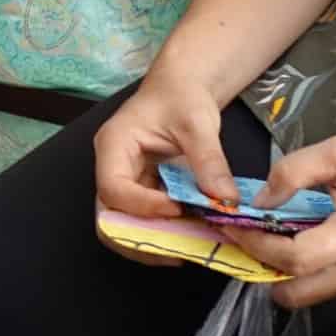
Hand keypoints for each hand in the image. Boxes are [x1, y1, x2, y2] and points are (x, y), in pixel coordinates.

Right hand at [94, 73, 238, 267]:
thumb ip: (209, 162)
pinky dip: (168, 231)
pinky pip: (148, 219)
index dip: (142, 206)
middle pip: (110, 216)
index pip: (114, 188)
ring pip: (127, 224)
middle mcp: (113, 168)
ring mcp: (127, 182)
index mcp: (114, 146)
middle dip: (142, 236)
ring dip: (156, 239)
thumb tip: (225, 201)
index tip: (177, 209)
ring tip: (189, 244)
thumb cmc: (182, 96)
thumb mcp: (198, 124)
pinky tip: (193, 234)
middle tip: (178, 246)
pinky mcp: (144, 191)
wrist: (184, 88)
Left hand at [233, 134, 335, 308]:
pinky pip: (330, 287)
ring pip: (312, 296)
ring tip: (267, 242)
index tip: (234, 226)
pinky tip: (297, 243)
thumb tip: (262, 199)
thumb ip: (293, 172)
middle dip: (263, 271)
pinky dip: (306, 274)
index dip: (256, 245)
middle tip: (247, 242)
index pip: (292, 259)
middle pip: (296, 294)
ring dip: (283, 275)